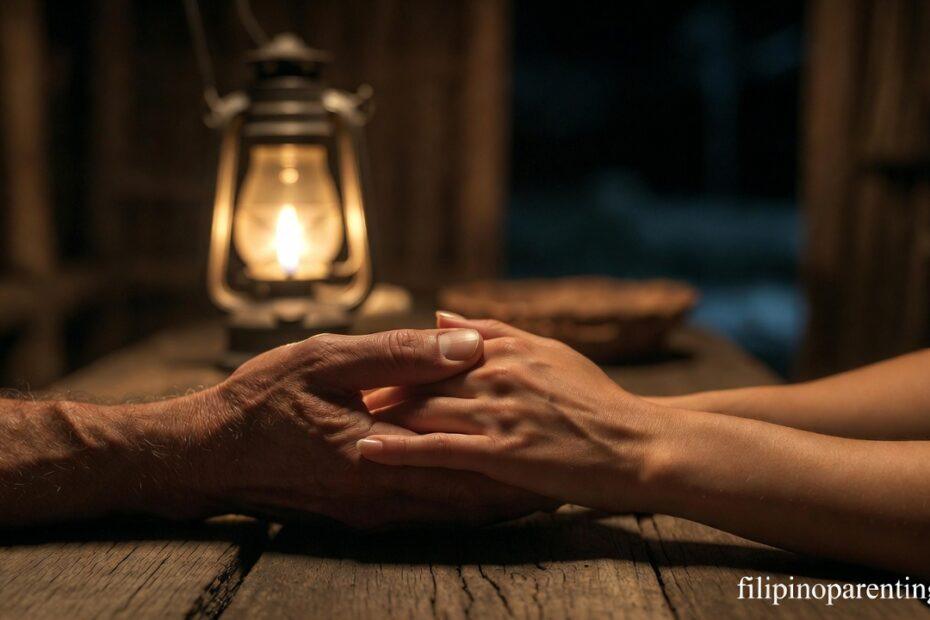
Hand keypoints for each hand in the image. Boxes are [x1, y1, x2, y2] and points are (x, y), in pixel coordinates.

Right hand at [196, 327, 551, 527]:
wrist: (208, 455)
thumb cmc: (263, 400)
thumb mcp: (327, 359)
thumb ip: (400, 354)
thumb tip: (466, 344)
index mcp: (380, 452)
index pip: (468, 462)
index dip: (518, 461)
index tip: (562, 455)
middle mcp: (382, 494)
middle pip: (469, 501)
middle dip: (519, 493)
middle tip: (566, 484)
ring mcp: (371, 511)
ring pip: (450, 514)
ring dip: (494, 504)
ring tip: (538, 494)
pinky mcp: (359, 514)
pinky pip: (423, 514)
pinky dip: (458, 505)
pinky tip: (476, 496)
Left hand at [358, 316, 666, 513]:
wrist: (638, 443)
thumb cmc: (597, 399)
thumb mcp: (549, 352)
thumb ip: (494, 331)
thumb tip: (441, 316)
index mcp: (505, 350)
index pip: (433, 352)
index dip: (395, 364)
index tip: (364, 373)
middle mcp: (496, 376)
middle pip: (420, 380)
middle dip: (377, 390)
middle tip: (338, 400)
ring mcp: (498, 415)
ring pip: (423, 411)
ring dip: (379, 417)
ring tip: (337, 424)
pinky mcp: (502, 453)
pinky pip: (440, 450)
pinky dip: (399, 449)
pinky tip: (366, 451)